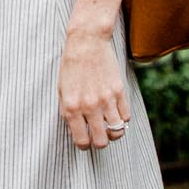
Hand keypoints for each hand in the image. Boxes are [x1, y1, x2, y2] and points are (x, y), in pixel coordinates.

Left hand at [58, 26, 129, 153]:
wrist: (86, 42)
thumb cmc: (71, 66)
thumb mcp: (62, 91)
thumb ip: (68, 113)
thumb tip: (78, 131)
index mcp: (72, 108)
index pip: (82, 141)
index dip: (84, 145)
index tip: (85, 141)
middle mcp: (89, 106)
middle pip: (102, 141)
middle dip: (100, 142)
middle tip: (98, 136)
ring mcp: (106, 99)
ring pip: (117, 131)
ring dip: (114, 133)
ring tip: (109, 127)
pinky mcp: (119, 91)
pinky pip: (126, 116)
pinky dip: (123, 119)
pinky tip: (116, 113)